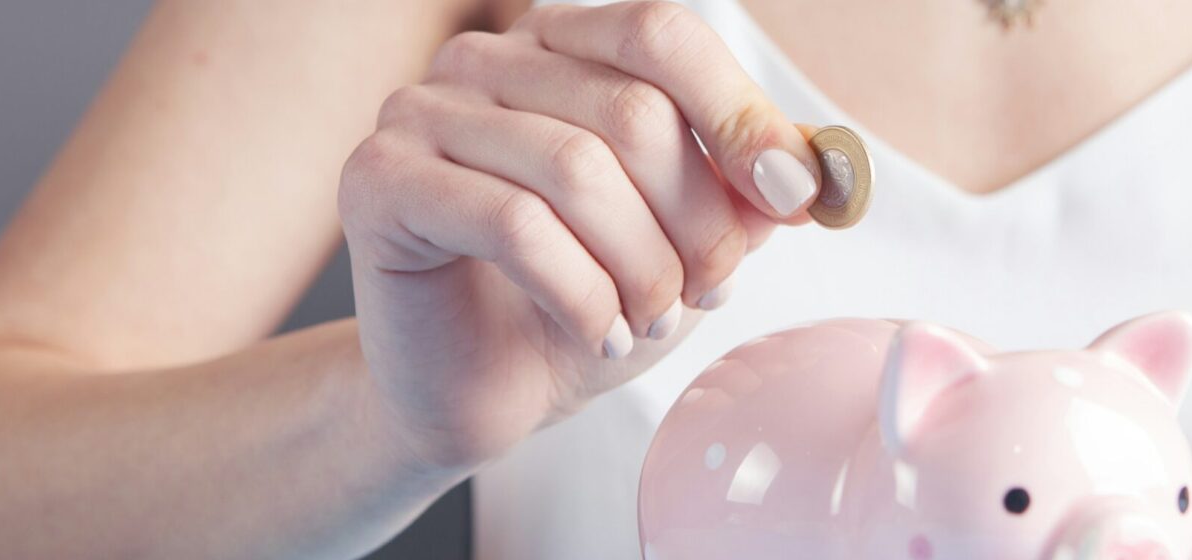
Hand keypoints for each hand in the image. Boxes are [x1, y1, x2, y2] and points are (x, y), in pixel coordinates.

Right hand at [337, 1, 820, 471]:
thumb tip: (811, 170)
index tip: (792, 200)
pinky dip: (581, 293)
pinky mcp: (380, 181)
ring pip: (575, 169)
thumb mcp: (688, 241)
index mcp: (563, 46)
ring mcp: (421, 112)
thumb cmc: (584, 302)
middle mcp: (486, 59)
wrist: (480, 390)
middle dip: (696, 221)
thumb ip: (745, 190)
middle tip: (709, 291)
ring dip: (641, 267)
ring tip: (654, 320)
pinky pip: (513, 224)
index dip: (740, 116)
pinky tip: (602, 332)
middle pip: (630, 111)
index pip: (663, 36)